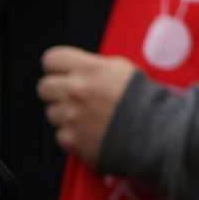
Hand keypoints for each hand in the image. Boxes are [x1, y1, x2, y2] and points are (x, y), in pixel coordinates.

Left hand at [37, 47, 137, 166]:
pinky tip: (91, 130)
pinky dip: (73, 133)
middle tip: (73, 94)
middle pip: (44, 86)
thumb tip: (81, 69)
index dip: (58, 65)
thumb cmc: (144, 99)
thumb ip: (95, 67)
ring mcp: (71, 117)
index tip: (64, 70)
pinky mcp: (71, 140)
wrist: (154, 131)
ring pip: (51, 112)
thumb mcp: (123, 69)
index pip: (52, 59)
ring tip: (88, 115)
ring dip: (65, 113)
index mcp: (89, 70)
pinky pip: (61, 134)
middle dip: (57, 89)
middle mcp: (75, 91)